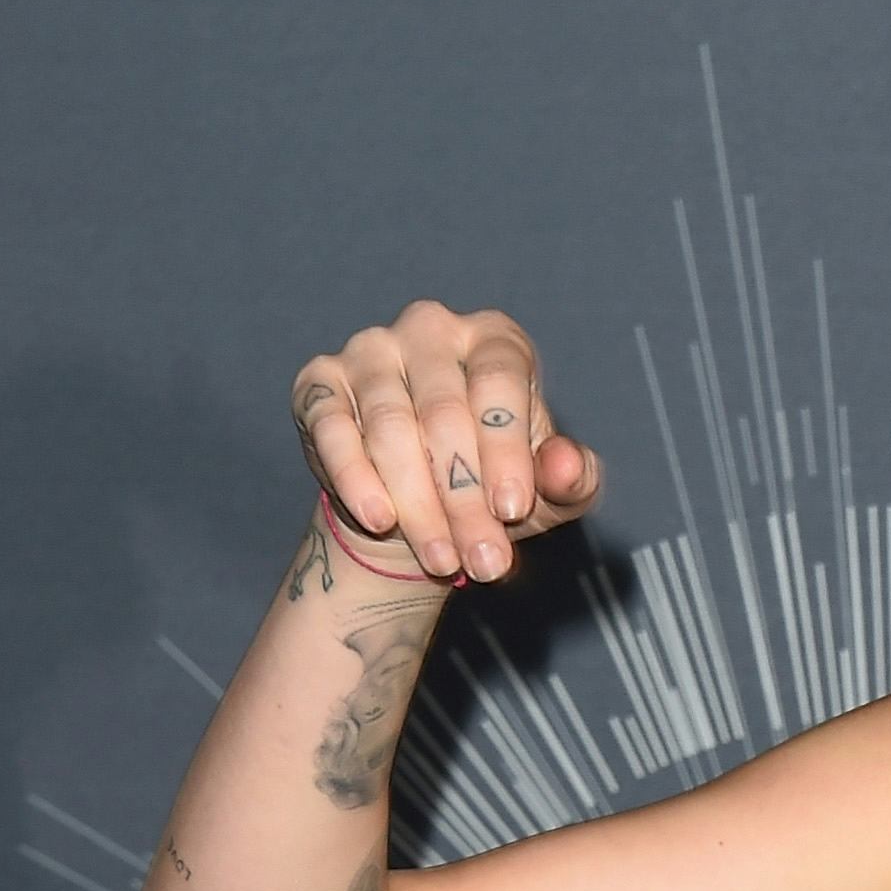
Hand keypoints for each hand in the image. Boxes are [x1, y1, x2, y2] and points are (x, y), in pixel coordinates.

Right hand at [289, 302, 600, 581]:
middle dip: (464, 499)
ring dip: (417, 503)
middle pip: (445, 414)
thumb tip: (566, 466)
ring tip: (442, 559)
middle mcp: (430, 330)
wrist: (421, 506)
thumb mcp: (547, 490)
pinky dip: (355, 479)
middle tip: (483, 560)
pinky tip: (380, 520)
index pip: (500, 383)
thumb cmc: (495, 484)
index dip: (506, 450)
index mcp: (494, 340)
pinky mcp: (319, 383)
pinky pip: (333, 429)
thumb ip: (570, 478)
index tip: (512, 512)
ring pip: (391, 428)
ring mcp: (370, 351)